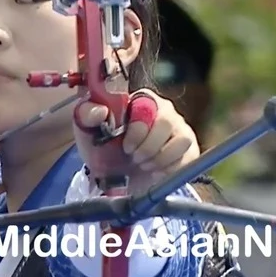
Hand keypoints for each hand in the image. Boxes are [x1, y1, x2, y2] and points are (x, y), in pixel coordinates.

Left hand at [73, 89, 199, 189]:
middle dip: (148, 147)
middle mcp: (164, 110)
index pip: (147, 104)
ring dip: (160, 158)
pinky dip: (170, 169)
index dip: (138, 129)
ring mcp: (179, 129)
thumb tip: (99, 110)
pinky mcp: (189, 150)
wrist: (114, 177)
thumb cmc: (102, 146)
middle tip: (134, 158)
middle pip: (167, 122)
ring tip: (144, 165)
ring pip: (182, 140)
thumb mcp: (87, 130)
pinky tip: (155, 171)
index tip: (125, 146)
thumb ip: (87, 115)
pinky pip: (188, 158)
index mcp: (140, 99)